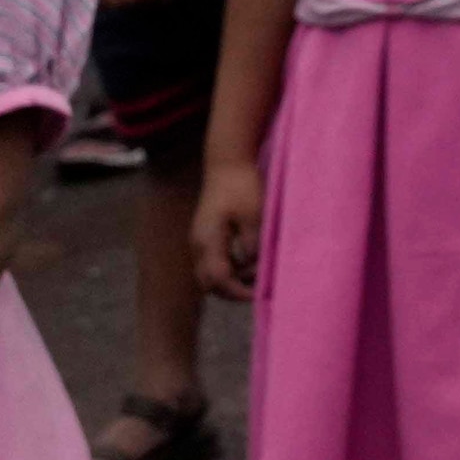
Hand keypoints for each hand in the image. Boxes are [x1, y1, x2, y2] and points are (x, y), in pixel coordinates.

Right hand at [193, 162, 268, 301]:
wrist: (227, 163)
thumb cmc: (242, 186)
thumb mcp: (254, 214)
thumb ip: (252, 242)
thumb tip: (253, 266)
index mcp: (207, 241)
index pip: (219, 279)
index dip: (240, 291)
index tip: (261, 295)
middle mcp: (198, 245)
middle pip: (210, 283)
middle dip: (233, 291)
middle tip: (260, 291)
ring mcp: (200, 241)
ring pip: (211, 275)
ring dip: (232, 281)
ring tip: (259, 277)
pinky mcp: (207, 237)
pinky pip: (215, 262)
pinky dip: (231, 269)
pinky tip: (252, 265)